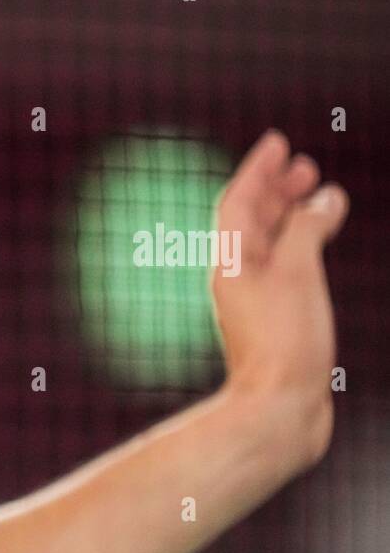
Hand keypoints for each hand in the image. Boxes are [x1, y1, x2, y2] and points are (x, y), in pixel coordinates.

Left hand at [212, 130, 348, 464]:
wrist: (279, 409)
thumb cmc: (285, 343)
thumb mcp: (298, 272)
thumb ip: (308, 229)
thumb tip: (322, 199)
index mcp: (230, 262)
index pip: (238, 201)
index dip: (257, 169)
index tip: (276, 142)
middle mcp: (235, 279)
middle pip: (250, 221)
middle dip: (276, 189)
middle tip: (303, 166)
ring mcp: (253, 301)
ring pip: (267, 244)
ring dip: (290, 215)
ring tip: (316, 195)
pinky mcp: (272, 321)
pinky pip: (283, 269)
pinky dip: (300, 246)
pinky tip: (318, 246)